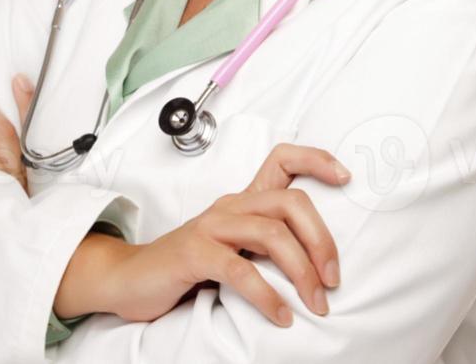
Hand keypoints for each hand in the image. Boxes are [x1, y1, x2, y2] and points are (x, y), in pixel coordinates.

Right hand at [53, 145, 350, 327]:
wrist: (129, 281)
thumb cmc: (189, 267)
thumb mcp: (235, 248)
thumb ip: (269, 245)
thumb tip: (322, 264)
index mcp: (243, 201)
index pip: (282, 160)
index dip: (316, 160)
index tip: (346, 178)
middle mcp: (230, 206)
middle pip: (291, 203)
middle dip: (322, 241)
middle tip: (333, 279)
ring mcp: (211, 227)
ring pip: (272, 234)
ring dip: (301, 272)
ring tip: (315, 302)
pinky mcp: (193, 253)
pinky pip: (240, 270)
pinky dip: (267, 295)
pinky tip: (281, 314)